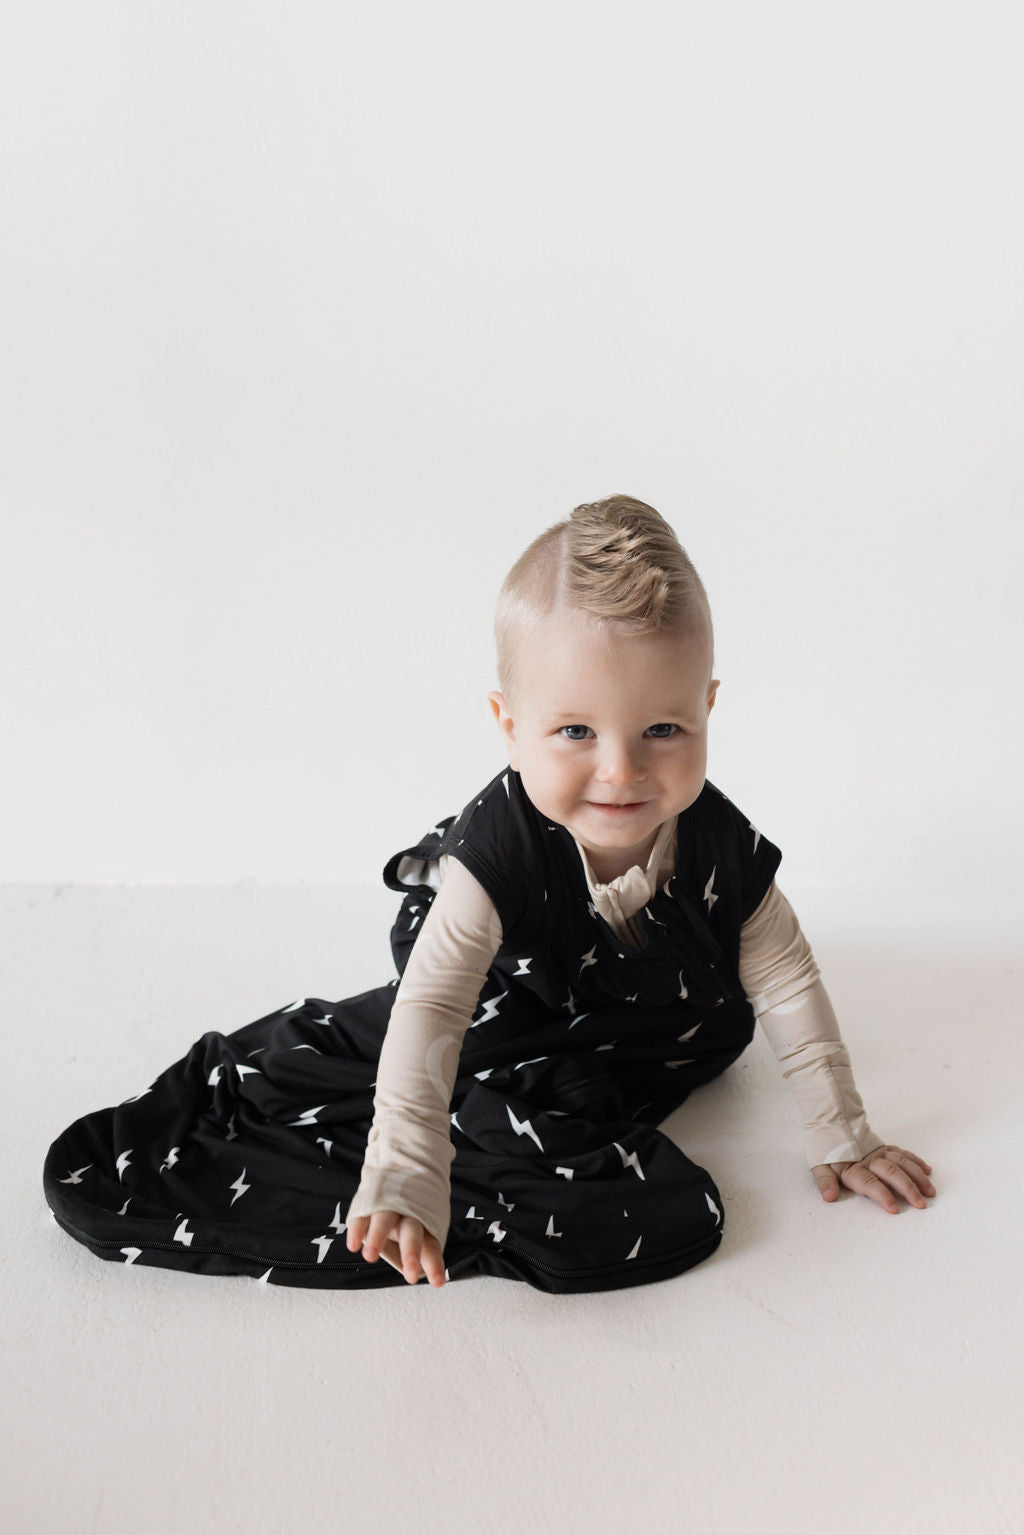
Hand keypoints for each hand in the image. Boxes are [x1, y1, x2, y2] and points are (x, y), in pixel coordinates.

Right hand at [346, 1210, 446, 1286]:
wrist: (402, 1164)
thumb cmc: (413, 1208)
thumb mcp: (423, 1228)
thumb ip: (420, 1253)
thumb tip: (420, 1272)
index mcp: (426, 1223)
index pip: (432, 1246)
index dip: (434, 1264)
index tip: (438, 1281)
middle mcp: (407, 1214)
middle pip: (411, 1231)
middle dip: (411, 1250)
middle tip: (411, 1272)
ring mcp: (387, 1205)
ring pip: (384, 1220)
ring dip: (378, 1237)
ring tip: (370, 1256)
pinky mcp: (368, 1201)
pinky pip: (361, 1215)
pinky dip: (356, 1229)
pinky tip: (353, 1245)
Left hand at [812, 1145, 934, 1212]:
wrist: (830, 1120)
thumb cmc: (825, 1147)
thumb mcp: (818, 1164)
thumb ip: (824, 1181)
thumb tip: (830, 1196)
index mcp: (853, 1167)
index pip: (870, 1183)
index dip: (882, 1196)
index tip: (894, 1209)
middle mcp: (869, 1160)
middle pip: (892, 1174)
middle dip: (908, 1189)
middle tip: (921, 1204)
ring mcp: (879, 1152)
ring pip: (902, 1163)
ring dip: (917, 1177)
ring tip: (930, 1191)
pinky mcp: (885, 1146)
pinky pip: (903, 1153)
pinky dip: (915, 1161)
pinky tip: (927, 1170)